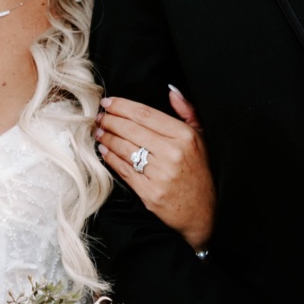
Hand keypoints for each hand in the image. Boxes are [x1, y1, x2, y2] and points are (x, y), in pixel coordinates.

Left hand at [95, 88, 214, 248]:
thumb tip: (171, 91)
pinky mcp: (149, 192)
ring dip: (106, 137)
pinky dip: (109, 157)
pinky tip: (104, 150)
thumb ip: (187, 112)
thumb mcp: (201, 139)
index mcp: (185, 136)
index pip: (145, 114)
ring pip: (123, 148)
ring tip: (99, 131)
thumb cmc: (199, 172)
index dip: (122, 106)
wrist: (204, 213)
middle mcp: (173, 153)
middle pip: (130, 129)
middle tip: (99, 116)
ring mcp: (160, 174)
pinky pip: (122, 169)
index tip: (108, 102)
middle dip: (109, 119)